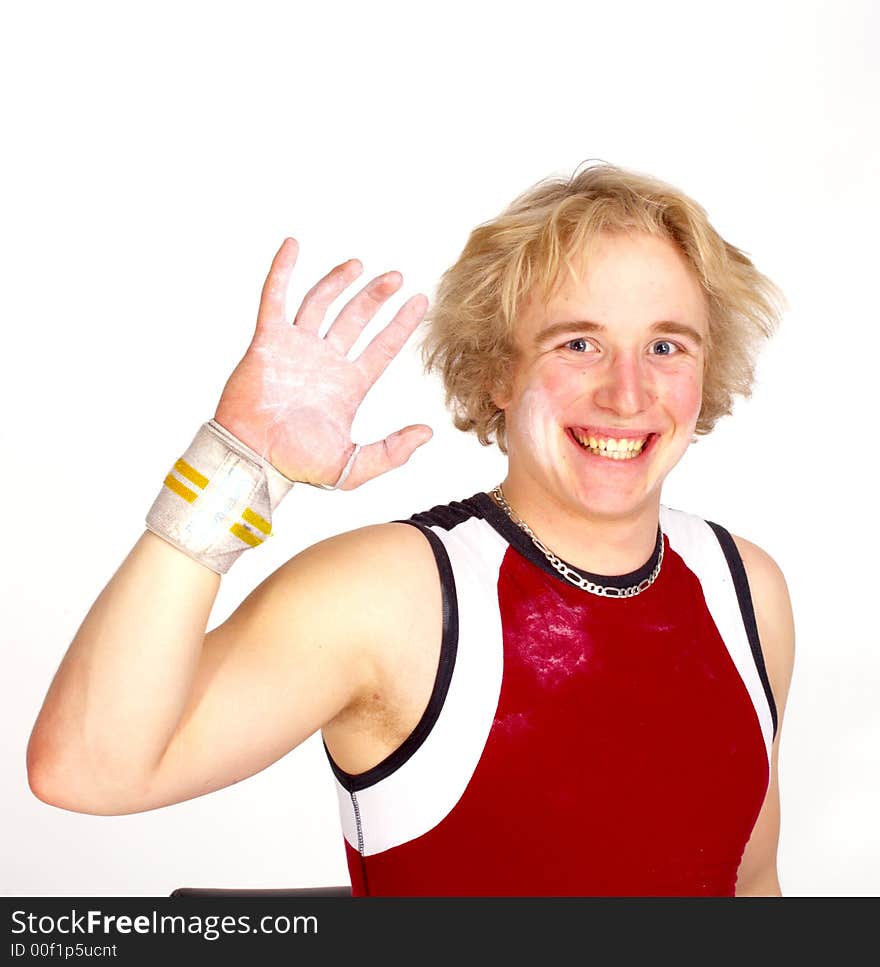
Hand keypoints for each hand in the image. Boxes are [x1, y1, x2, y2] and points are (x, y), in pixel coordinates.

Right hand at [214, 238, 432, 488]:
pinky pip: (275, 298)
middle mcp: (325, 362)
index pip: (382, 347)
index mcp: (348, 385)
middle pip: (356, 319)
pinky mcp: (268, 340)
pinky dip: (282, 271)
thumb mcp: (354, 466)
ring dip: (339, 281)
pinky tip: (293, 245)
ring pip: (321, 303)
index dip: (401, 324)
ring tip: (360, 265)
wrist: (254, 458)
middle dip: (376, 297)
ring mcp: (296, 348)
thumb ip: (392, 452)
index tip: (420, 302)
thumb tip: (427, 433)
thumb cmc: (297, 465)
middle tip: (396, 276)